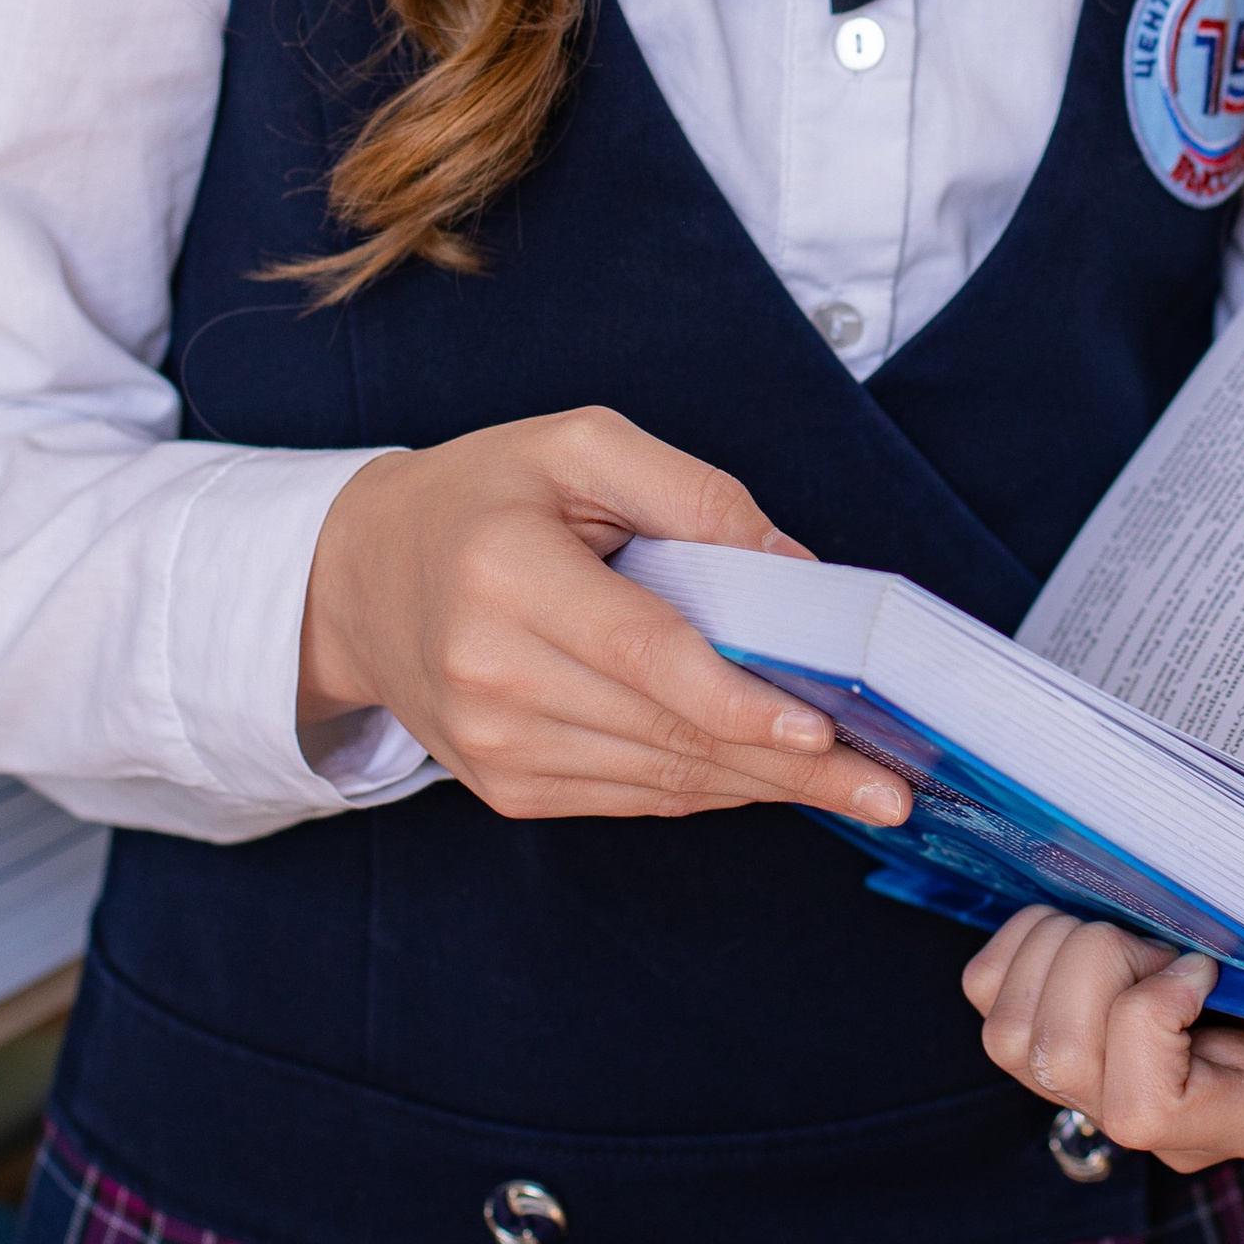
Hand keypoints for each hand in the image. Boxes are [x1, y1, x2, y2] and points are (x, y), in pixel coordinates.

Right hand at [299, 407, 912, 830]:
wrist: (360, 574)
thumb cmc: (484, 493)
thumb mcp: (580, 447)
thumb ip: (694, 495)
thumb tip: (796, 574)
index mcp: (505, 574)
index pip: (644, 653)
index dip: (738, 699)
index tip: (822, 728)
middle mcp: (488, 671)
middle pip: (664, 729)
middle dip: (785, 761)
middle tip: (884, 783)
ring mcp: (490, 743)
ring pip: (654, 776)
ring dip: (760, 784)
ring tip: (853, 786)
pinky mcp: (501, 784)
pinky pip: (627, 795)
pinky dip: (705, 787)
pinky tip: (768, 778)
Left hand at [963, 908, 1243, 1172]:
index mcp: (1220, 1118)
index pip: (1136, 1108)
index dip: (1147, 1023)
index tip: (1199, 965)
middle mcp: (1137, 1114)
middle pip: (1055, 1060)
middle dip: (1095, 967)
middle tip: (1155, 931)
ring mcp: (1077, 1080)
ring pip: (1011, 1030)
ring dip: (1057, 949)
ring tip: (1121, 921)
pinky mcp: (1036, 1029)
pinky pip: (988, 995)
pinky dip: (1020, 944)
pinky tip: (1080, 920)